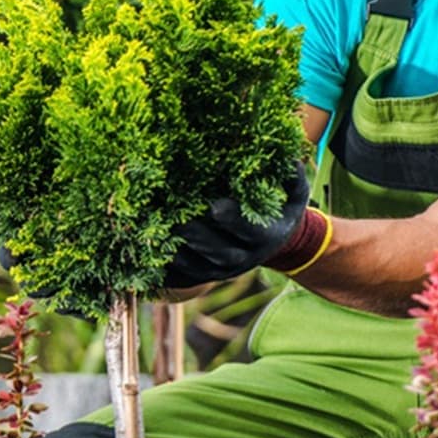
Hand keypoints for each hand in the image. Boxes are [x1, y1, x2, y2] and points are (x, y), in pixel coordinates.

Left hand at [162, 164, 311, 289]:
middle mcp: (245, 258)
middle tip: (177, 221)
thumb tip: (292, 159)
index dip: (233, 220)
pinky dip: (163, 271)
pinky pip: (182, 278)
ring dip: (176, 255)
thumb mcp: (293, 193)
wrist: (274, 241)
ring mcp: (223, 271)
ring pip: (197, 270)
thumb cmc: (279, 207)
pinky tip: (143, 259)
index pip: (249, 231)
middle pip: (219, 254)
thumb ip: (293, 178)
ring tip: (154, 236)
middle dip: (198, 238)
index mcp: (265, 237)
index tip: (215, 205)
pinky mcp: (205, 276)